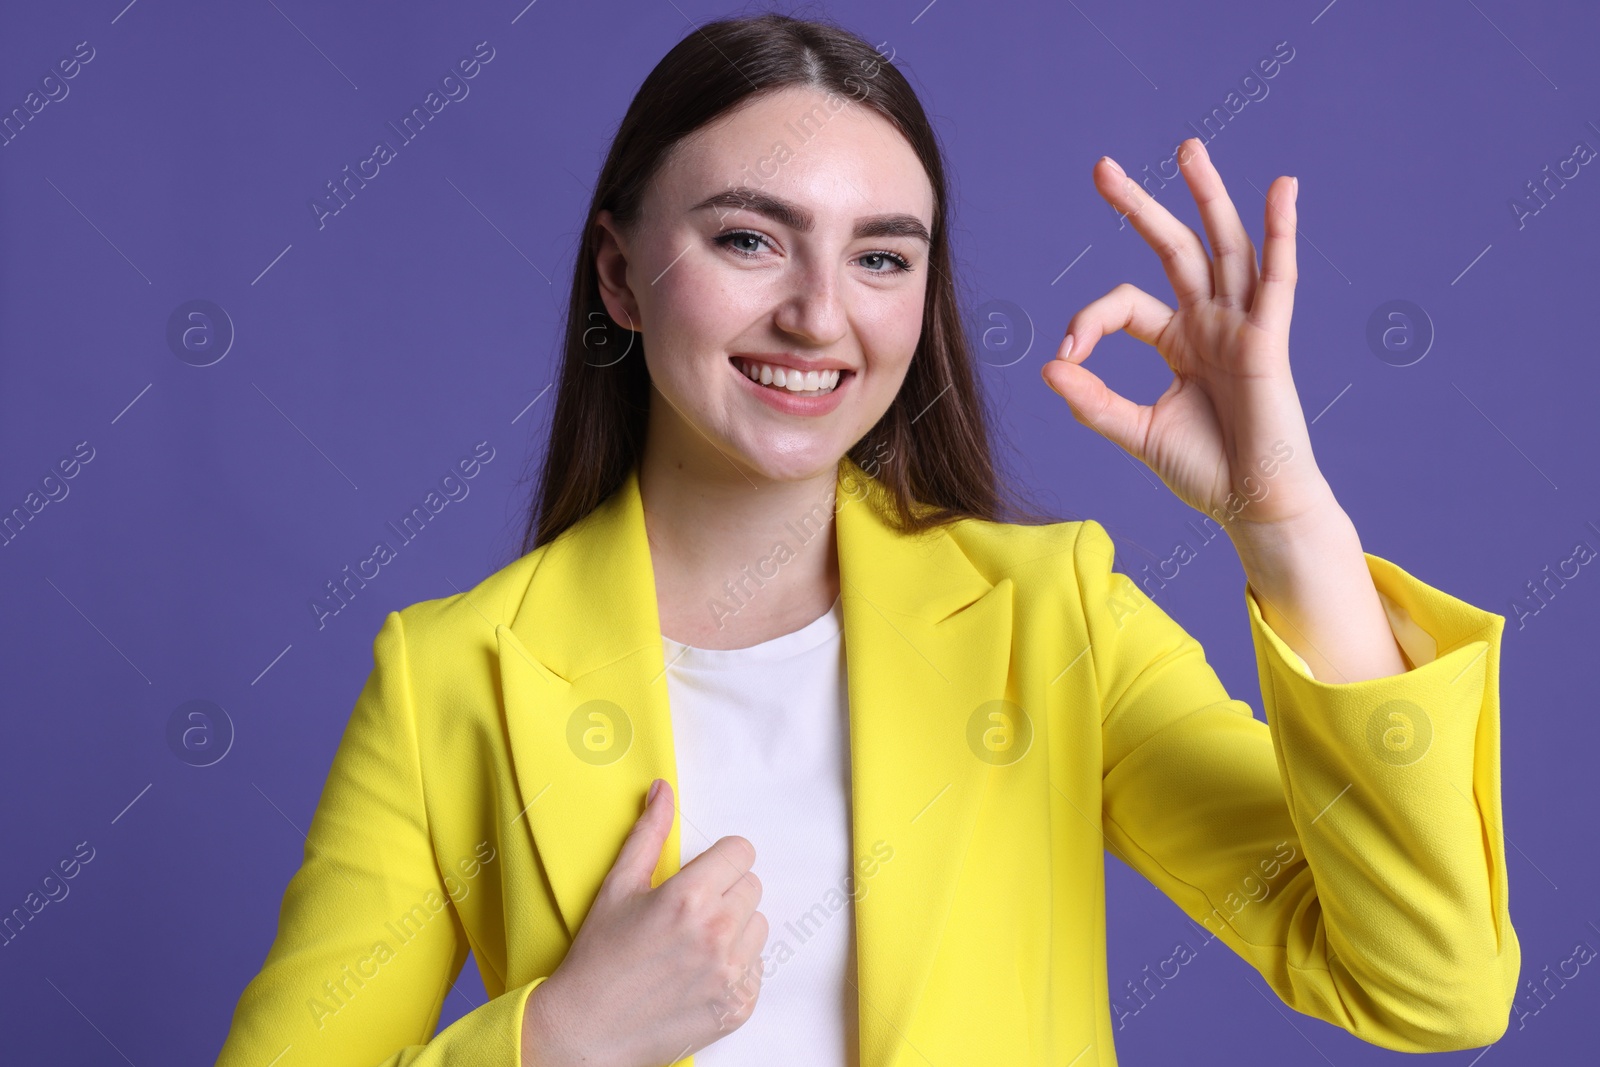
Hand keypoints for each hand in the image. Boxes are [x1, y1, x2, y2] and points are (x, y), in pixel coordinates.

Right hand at [523, 779, 767, 1066]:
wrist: (586, 1031)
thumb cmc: (598, 956)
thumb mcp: (618, 886)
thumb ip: (648, 833)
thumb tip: (663, 789)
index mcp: (691, 898)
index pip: (742, 852)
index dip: (720, 859)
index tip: (700, 873)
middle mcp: (718, 935)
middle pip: (752, 886)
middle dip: (726, 891)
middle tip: (688, 911)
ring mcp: (731, 975)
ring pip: (759, 926)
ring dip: (735, 928)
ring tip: (693, 942)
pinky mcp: (738, 1007)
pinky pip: (757, 967)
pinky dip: (735, 967)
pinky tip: (699, 972)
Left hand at [1042, 137, 1335, 530]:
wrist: (1252, 505)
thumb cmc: (1204, 471)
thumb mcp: (1135, 431)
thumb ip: (1093, 400)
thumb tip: (1048, 368)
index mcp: (1179, 341)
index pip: (1125, 304)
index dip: (1088, 322)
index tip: (1065, 357)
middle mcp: (1210, 323)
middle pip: (1174, 249)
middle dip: (1140, 207)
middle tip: (1103, 167)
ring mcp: (1242, 326)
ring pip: (1224, 246)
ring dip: (1207, 196)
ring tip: (1187, 149)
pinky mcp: (1269, 339)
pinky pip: (1277, 277)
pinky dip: (1281, 232)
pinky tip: (1282, 189)